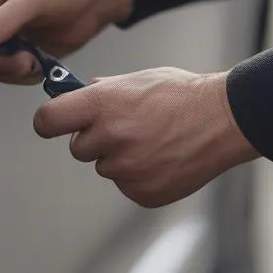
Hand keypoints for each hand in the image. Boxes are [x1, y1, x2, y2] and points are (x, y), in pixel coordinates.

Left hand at [33, 68, 259, 206]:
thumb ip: (99, 92)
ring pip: (104, 167)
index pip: (47, 121)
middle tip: (125, 127)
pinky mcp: (141, 191)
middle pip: (78, 148)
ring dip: (119, 157)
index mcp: (102, 104)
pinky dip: (138, 176)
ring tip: (151, 140)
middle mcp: (110, 137)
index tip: (55, 123)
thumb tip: (70, 98)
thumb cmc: (181, 95)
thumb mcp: (134, 80)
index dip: (50, 122)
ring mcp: (126, 168)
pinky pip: (125, 185)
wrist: (224, 119)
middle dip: (95, 140)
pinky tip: (160, 158)